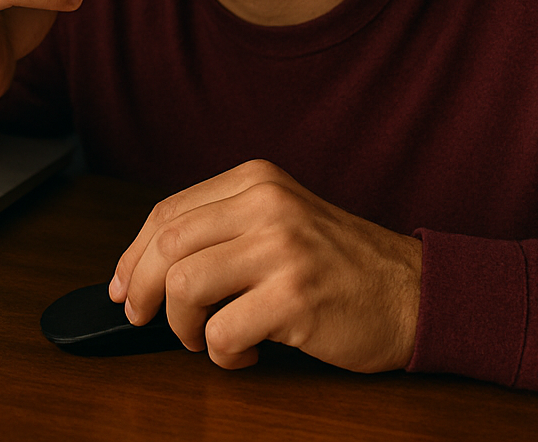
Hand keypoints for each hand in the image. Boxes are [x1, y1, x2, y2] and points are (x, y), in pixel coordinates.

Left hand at [109, 159, 421, 372]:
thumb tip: (143, 268)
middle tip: (144, 319)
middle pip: (166, 246)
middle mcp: (267, 206)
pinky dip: (222, 355)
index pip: (167, 213)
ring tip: (207, 338)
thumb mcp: (281, 220)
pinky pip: (222, 333)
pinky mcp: (296, 298)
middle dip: (140, 290)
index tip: (121, 285)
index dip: (132, 255)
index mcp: (256, 182)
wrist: (415, 293)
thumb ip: (223, 229)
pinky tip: (247, 353)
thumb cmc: (341, 265)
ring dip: (182, 326)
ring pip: (183, 287)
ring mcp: (282, 250)